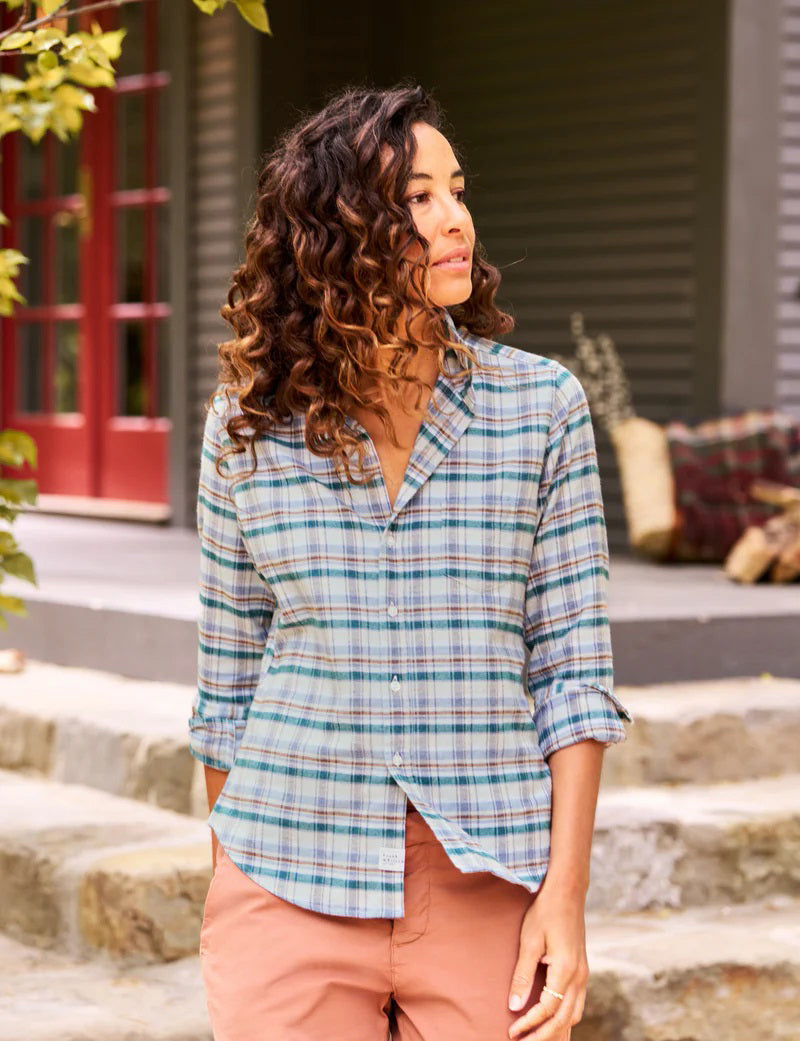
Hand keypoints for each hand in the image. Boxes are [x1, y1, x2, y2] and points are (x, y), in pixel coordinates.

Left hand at [507, 882, 588, 1039]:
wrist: (567, 893)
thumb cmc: (545, 912)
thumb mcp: (529, 941)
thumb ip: (523, 975)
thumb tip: (514, 1005)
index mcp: (566, 969)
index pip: (548, 1009)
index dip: (529, 1024)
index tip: (512, 1031)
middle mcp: (579, 976)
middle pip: (564, 1019)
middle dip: (543, 1036)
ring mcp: (584, 974)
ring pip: (574, 1015)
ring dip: (557, 1030)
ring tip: (537, 1039)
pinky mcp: (582, 971)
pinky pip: (577, 1004)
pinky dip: (566, 1019)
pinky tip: (555, 1023)